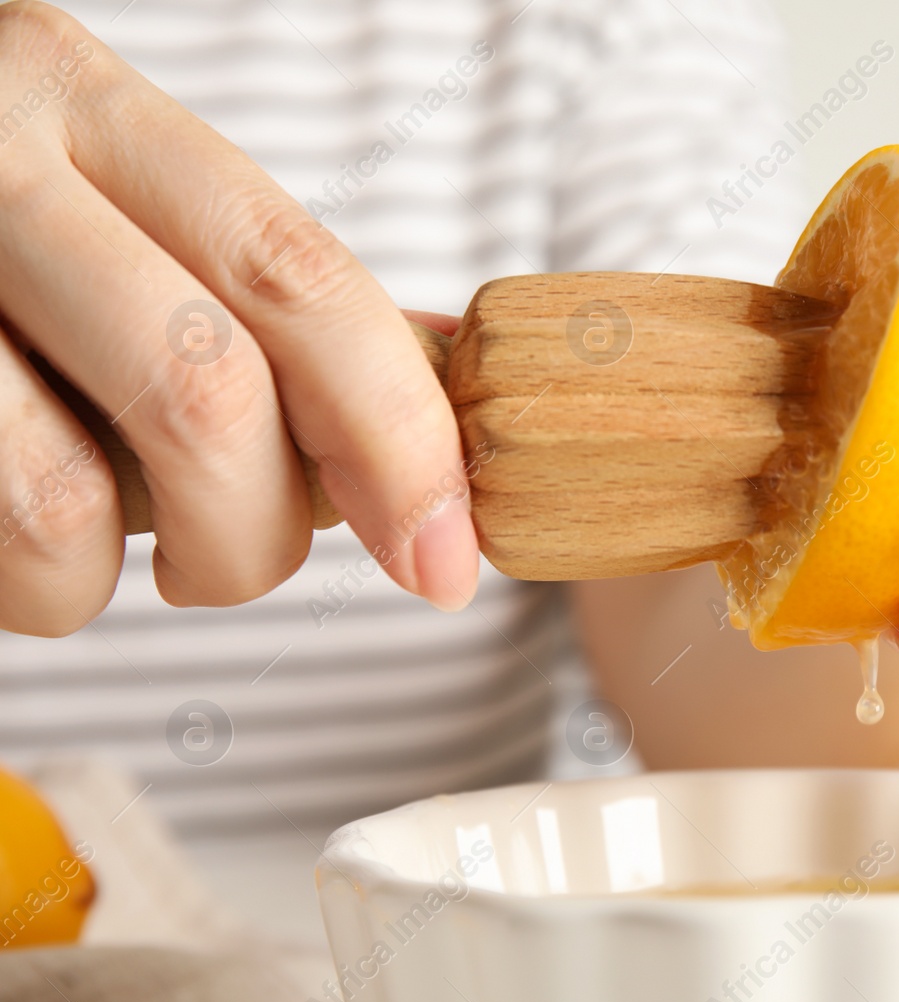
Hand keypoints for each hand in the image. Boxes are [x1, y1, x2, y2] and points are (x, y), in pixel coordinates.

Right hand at [0, 3, 477, 636]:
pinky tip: (21, 540)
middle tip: (237, 565)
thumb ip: (267, 297)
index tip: (447, 558)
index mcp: (91, 107)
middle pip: (205, 390)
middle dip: (261, 532)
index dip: (399, 438)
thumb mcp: (121, 215)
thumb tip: (448, 393)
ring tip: (100, 550)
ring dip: (115, 581)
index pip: (301, 278)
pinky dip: (33, 589)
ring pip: (70, 497)